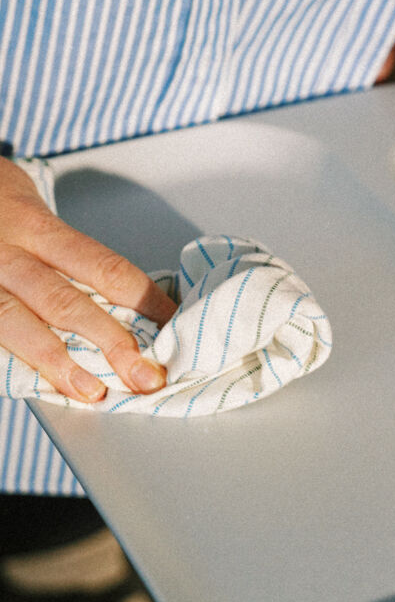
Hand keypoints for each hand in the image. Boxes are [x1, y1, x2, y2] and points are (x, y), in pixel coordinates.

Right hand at [0, 159, 174, 400]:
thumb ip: (66, 250)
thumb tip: (124, 294)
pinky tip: (39, 384)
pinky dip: (14, 361)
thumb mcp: (31, 210)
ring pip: (18, 324)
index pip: (102, 266)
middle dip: (111, 343)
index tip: (172, 324)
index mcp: (36, 228)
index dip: (141, 298)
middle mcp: (6, 254)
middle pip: (65, 302)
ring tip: (91, 391)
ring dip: (60, 363)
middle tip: (146, 375)